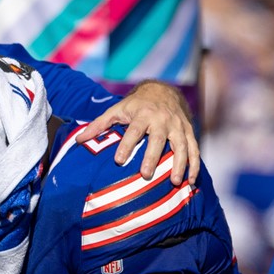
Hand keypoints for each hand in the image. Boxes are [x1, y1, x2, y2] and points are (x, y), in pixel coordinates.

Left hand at [75, 80, 198, 185]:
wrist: (163, 91)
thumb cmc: (136, 105)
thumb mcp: (116, 110)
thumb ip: (99, 125)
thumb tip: (78, 140)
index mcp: (143, 115)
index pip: (134, 131)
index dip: (127, 145)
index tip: (119, 161)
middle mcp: (162, 120)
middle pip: (159, 139)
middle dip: (153, 157)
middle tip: (145, 175)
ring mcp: (178, 126)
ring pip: (182, 146)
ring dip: (180, 164)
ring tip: (174, 182)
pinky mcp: (189, 132)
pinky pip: (195, 149)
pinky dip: (194, 165)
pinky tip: (191, 181)